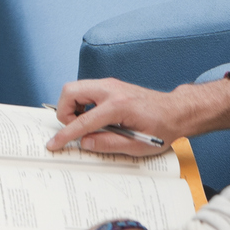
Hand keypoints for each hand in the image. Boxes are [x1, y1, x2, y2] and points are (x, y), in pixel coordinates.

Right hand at [47, 77, 182, 155]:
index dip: (66, 134)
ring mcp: (109, 84)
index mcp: (118, 105)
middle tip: (75, 129)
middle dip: (64, 112)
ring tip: (85, 124)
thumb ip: (109, 144)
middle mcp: (111, 89)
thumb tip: (85, 142)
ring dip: (72, 106)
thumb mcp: (138, 145)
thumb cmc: (161, 128)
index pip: (83, 120)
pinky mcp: (110, 85)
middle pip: (70, 91)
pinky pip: (84, 89)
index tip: (54, 144)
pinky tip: (93, 117)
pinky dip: (80, 102)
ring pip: (75, 88)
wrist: (175, 111)